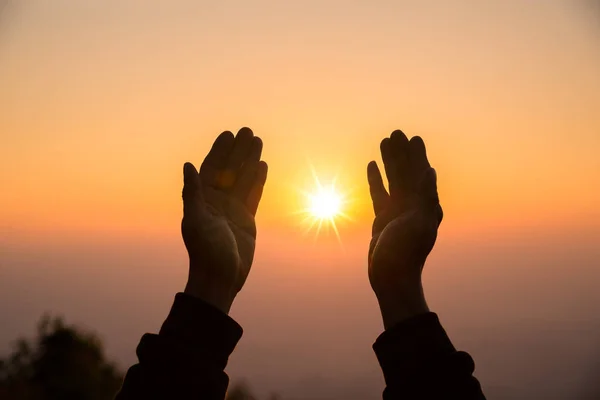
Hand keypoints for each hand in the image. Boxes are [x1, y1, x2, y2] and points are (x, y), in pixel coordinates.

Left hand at [181, 128, 267, 313]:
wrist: (220, 278)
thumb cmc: (204, 251)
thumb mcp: (196, 220)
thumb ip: (193, 193)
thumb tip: (187, 164)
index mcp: (202, 200)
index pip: (211, 168)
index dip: (219, 151)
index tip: (229, 134)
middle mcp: (216, 201)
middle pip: (229, 170)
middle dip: (238, 151)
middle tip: (248, 131)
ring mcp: (232, 210)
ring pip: (243, 179)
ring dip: (250, 161)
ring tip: (258, 142)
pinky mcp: (246, 220)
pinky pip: (253, 195)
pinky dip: (257, 180)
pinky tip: (262, 165)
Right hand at [367, 130, 442, 328]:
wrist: (391, 278)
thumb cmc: (407, 253)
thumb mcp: (418, 224)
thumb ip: (424, 196)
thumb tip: (430, 171)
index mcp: (426, 206)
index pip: (422, 175)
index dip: (418, 156)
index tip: (413, 138)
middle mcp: (414, 206)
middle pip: (407, 173)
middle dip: (402, 153)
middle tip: (395, 132)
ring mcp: (398, 211)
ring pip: (392, 180)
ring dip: (388, 161)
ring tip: (383, 141)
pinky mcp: (383, 219)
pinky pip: (379, 193)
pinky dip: (376, 179)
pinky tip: (371, 165)